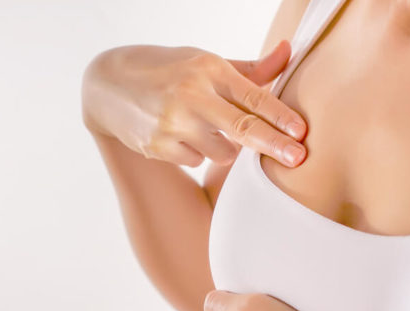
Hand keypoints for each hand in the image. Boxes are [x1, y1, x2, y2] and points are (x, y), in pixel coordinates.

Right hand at [81, 41, 307, 166]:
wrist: (107, 84)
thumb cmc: (169, 70)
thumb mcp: (205, 61)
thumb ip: (250, 69)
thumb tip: (289, 50)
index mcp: (208, 69)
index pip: (253, 95)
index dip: (280, 115)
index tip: (302, 132)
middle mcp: (192, 94)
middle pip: (242, 127)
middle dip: (274, 145)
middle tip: (298, 158)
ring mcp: (173, 122)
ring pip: (222, 153)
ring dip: (226, 148)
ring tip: (206, 128)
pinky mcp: (158, 145)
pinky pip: (196, 160)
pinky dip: (195, 152)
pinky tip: (178, 133)